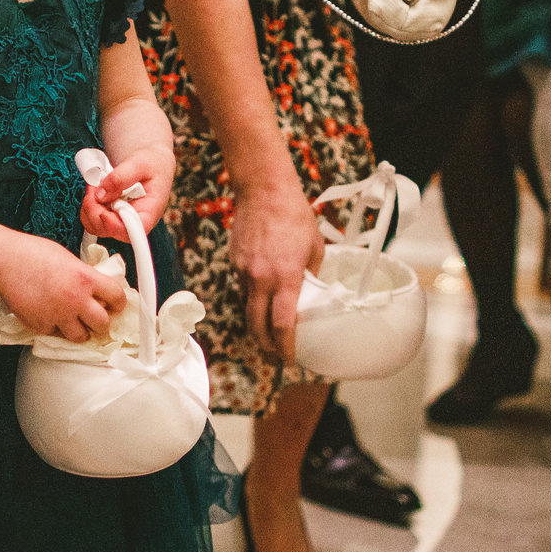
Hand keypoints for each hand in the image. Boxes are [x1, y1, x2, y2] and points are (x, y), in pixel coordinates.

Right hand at [0, 236, 128, 342]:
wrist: (5, 262)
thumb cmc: (32, 254)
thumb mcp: (68, 259)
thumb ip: (83, 275)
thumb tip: (93, 287)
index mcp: (86, 278)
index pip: (117, 296)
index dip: (119, 303)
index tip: (116, 306)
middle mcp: (76, 299)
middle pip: (103, 323)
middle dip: (101, 323)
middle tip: (96, 320)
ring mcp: (59, 315)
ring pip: (81, 337)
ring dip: (80, 331)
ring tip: (74, 323)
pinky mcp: (42, 325)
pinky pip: (55, 334)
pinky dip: (55, 329)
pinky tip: (50, 316)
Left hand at [81, 147, 171, 240]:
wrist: (151, 164)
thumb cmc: (152, 165)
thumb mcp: (140, 164)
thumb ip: (120, 178)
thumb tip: (100, 194)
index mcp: (148, 214)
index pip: (131, 231)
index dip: (113, 226)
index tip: (103, 213)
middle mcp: (134, 223)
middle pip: (108, 230)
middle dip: (94, 209)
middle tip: (93, 187)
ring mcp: (120, 221)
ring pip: (96, 226)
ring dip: (89, 206)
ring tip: (95, 185)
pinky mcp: (110, 217)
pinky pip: (92, 219)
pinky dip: (89, 205)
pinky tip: (95, 191)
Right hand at [231, 174, 324, 358]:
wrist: (264, 191)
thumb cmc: (294, 215)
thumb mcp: (315, 247)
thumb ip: (312, 274)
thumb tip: (312, 291)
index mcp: (286, 278)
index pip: (282, 325)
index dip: (285, 348)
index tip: (289, 359)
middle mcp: (261, 279)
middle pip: (258, 327)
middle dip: (266, 346)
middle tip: (276, 355)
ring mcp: (244, 272)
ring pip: (247, 309)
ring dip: (257, 324)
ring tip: (269, 333)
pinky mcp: (235, 263)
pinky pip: (242, 289)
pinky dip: (251, 299)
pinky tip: (261, 298)